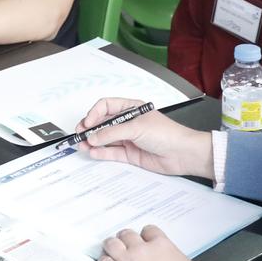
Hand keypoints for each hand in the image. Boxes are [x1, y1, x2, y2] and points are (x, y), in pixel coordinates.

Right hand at [77, 98, 214, 179]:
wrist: (182, 154)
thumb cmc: (167, 134)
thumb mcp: (137, 128)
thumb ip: (113, 133)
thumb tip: (93, 136)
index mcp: (131, 108)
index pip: (106, 106)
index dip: (94, 113)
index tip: (87, 123)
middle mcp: (128, 122)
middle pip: (102, 123)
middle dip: (90, 128)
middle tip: (79, 134)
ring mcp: (128, 138)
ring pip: (105, 139)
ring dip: (93, 142)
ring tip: (82, 145)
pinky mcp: (130, 154)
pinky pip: (111, 152)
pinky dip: (100, 152)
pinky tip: (93, 152)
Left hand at [98, 226, 209, 260]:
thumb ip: (181, 260)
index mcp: (161, 245)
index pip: (148, 230)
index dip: (145, 236)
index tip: (144, 240)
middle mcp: (142, 250)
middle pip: (127, 235)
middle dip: (125, 239)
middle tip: (124, 244)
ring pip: (112, 244)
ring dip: (111, 246)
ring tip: (111, 250)